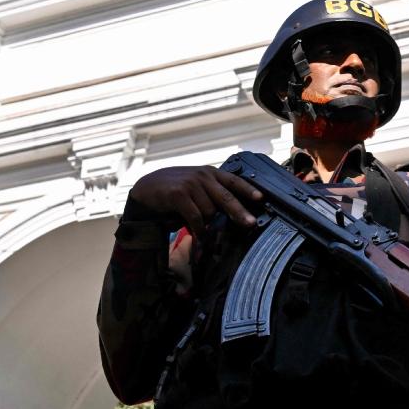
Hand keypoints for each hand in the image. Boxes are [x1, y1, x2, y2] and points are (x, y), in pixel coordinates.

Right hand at [128, 166, 262, 235]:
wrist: (147, 188)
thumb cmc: (175, 190)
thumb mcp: (196, 186)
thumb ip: (212, 194)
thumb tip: (231, 214)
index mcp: (210, 173)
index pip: (234, 181)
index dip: (248, 189)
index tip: (261, 198)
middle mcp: (202, 176)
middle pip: (227, 197)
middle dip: (239, 212)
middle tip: (250, 224)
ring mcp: (190, 184)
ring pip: (210, 211)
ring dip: (208, 224)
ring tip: (203, 229)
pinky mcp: (179, 194)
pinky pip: (195, 217)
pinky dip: (199, 229)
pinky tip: (199, 234)